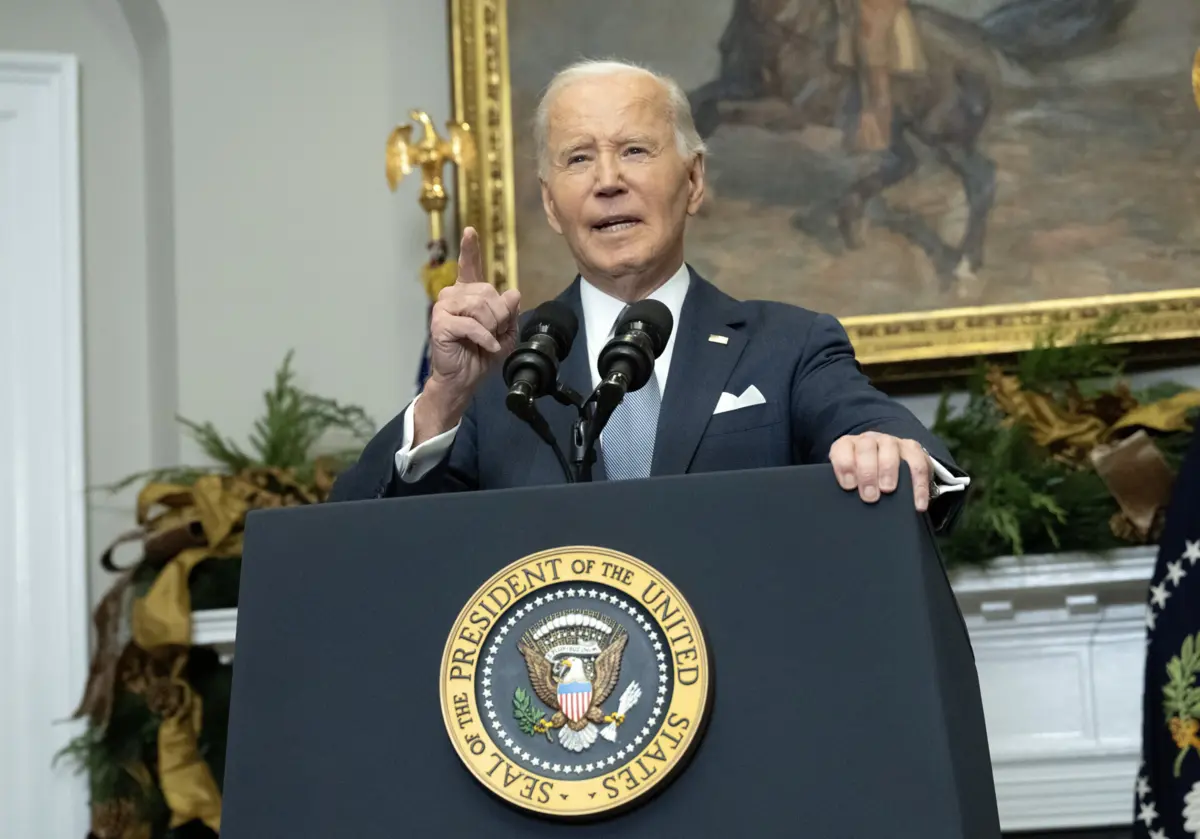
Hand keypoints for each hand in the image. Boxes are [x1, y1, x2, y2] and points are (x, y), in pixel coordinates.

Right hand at [415, 227, 520, 442]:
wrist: (464, 378)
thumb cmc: (480, 354)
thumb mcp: (505, 332)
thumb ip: (509, 311)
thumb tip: (513, 293)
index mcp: (468, 294)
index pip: (469, 266)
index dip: (470, 248)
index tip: (470, 231)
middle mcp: (453, 296)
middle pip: (488, 293)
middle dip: (499, 316)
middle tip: (494, 333)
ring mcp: (444, 308)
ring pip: (481, 307)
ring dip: (492, 327)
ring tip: (487, 340)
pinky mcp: (440, 323)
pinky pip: (472, 324)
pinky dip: (485, 337)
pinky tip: (486, 345)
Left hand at [828, 431, 930, 511]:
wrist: (890, 466)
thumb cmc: (864, 478)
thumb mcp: (851, 479)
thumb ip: (847, 486)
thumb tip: (845, 505)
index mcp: (849, 445)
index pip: (843, 448)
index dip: (845, 465)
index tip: (849, 486)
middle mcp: (869, 440)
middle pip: (866, 447)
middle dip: (867, 472)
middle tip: (869, 495)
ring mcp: (892, 442)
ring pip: (890, 448)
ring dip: (889, 470)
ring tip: (888, 491)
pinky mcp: (913, 450)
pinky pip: (918, 464)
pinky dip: (918, 485)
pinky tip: (917, 503)